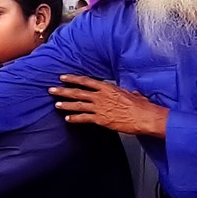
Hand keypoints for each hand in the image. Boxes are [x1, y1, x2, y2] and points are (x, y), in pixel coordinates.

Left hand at [49, 74, 168, 136]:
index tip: (63, 77)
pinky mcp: (101, 120)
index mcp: (108, 88)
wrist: (145, 117)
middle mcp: (101, 96)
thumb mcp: (131, 93)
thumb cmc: (141, 105)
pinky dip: (75, 118)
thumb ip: (123, 92)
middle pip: (77, 92)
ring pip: (78, 105)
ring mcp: (100, 108)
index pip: (86, 81)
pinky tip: (68, 119)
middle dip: (63, 90)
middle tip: (51, 89)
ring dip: (65, 104)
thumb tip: (126, 91)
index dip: (73, 79)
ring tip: (56, 104)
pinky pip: (84, 118)